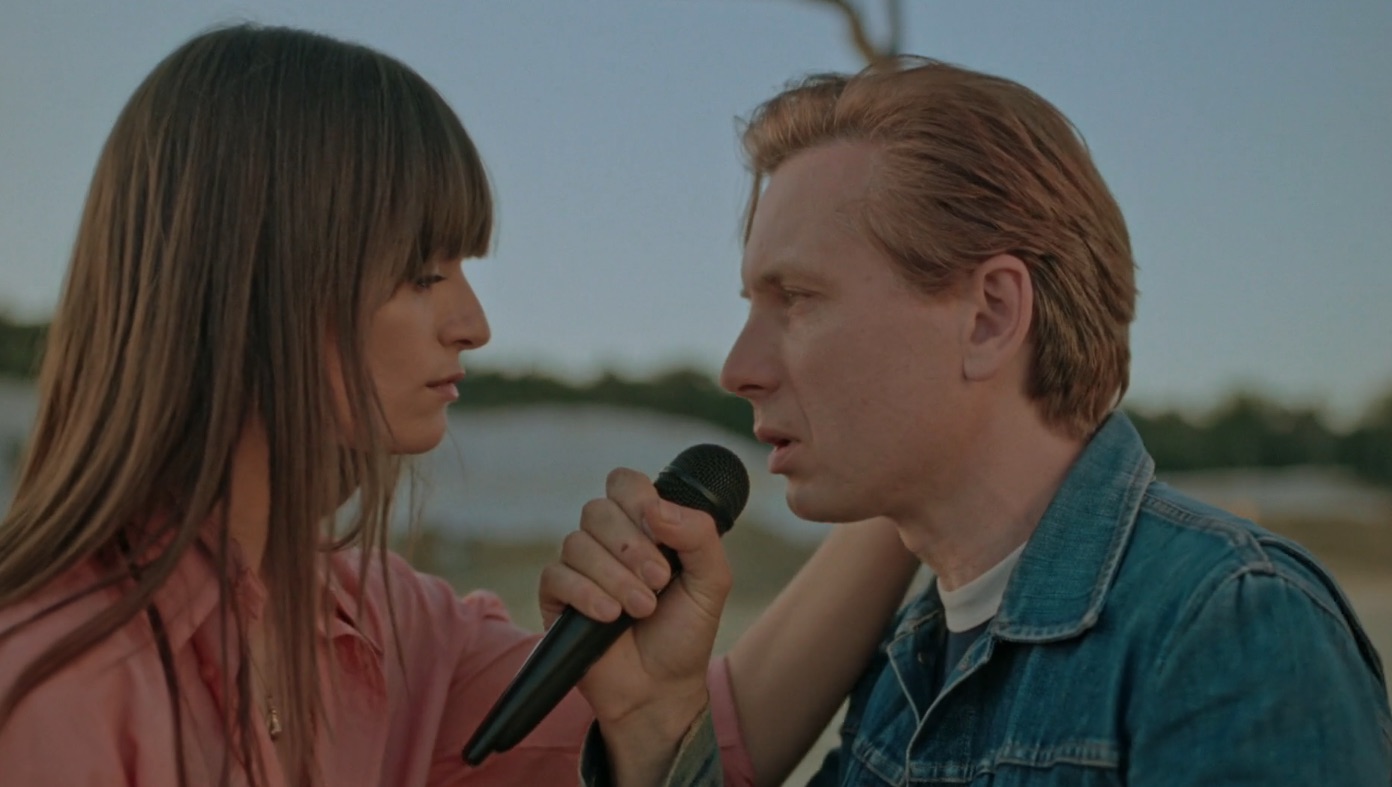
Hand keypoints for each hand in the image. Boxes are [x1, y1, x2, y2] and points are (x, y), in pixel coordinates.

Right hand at [538, 467, 731, 782]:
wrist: (661, 688)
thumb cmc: (685, 632)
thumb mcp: (712, 581)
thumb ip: (698, 535)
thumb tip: (657, 507)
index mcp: (643, 526)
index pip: (625, 483)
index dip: (638, 498)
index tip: (661, 531)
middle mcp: (607, 539)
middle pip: (598, 509)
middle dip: (632, 546)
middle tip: (659, 582)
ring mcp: (579, 566)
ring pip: (577, 542)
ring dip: (615, 577)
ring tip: (642, 609)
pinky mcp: (556, 597)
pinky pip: (556, 575)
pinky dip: (587, 594)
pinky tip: (610, 617)